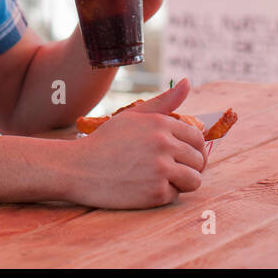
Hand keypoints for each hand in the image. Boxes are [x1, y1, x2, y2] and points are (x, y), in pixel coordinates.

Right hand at [62, 78, 205, 208]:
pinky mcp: (156, 193)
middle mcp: (164, 144)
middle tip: (168, 170)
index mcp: (161, 123)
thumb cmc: (106, 141)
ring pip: (194, 180)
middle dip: (188, 166)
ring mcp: (161, 169)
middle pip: (199, 160)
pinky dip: (163, 195)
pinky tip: (144, 187)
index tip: (181, 155)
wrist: (78, 168)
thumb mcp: (133, 116)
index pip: (198, 138)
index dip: (192, 148)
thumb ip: (163, 101)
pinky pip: (176, 196)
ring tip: (160, 179)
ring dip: (181, 182)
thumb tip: (188, 82)